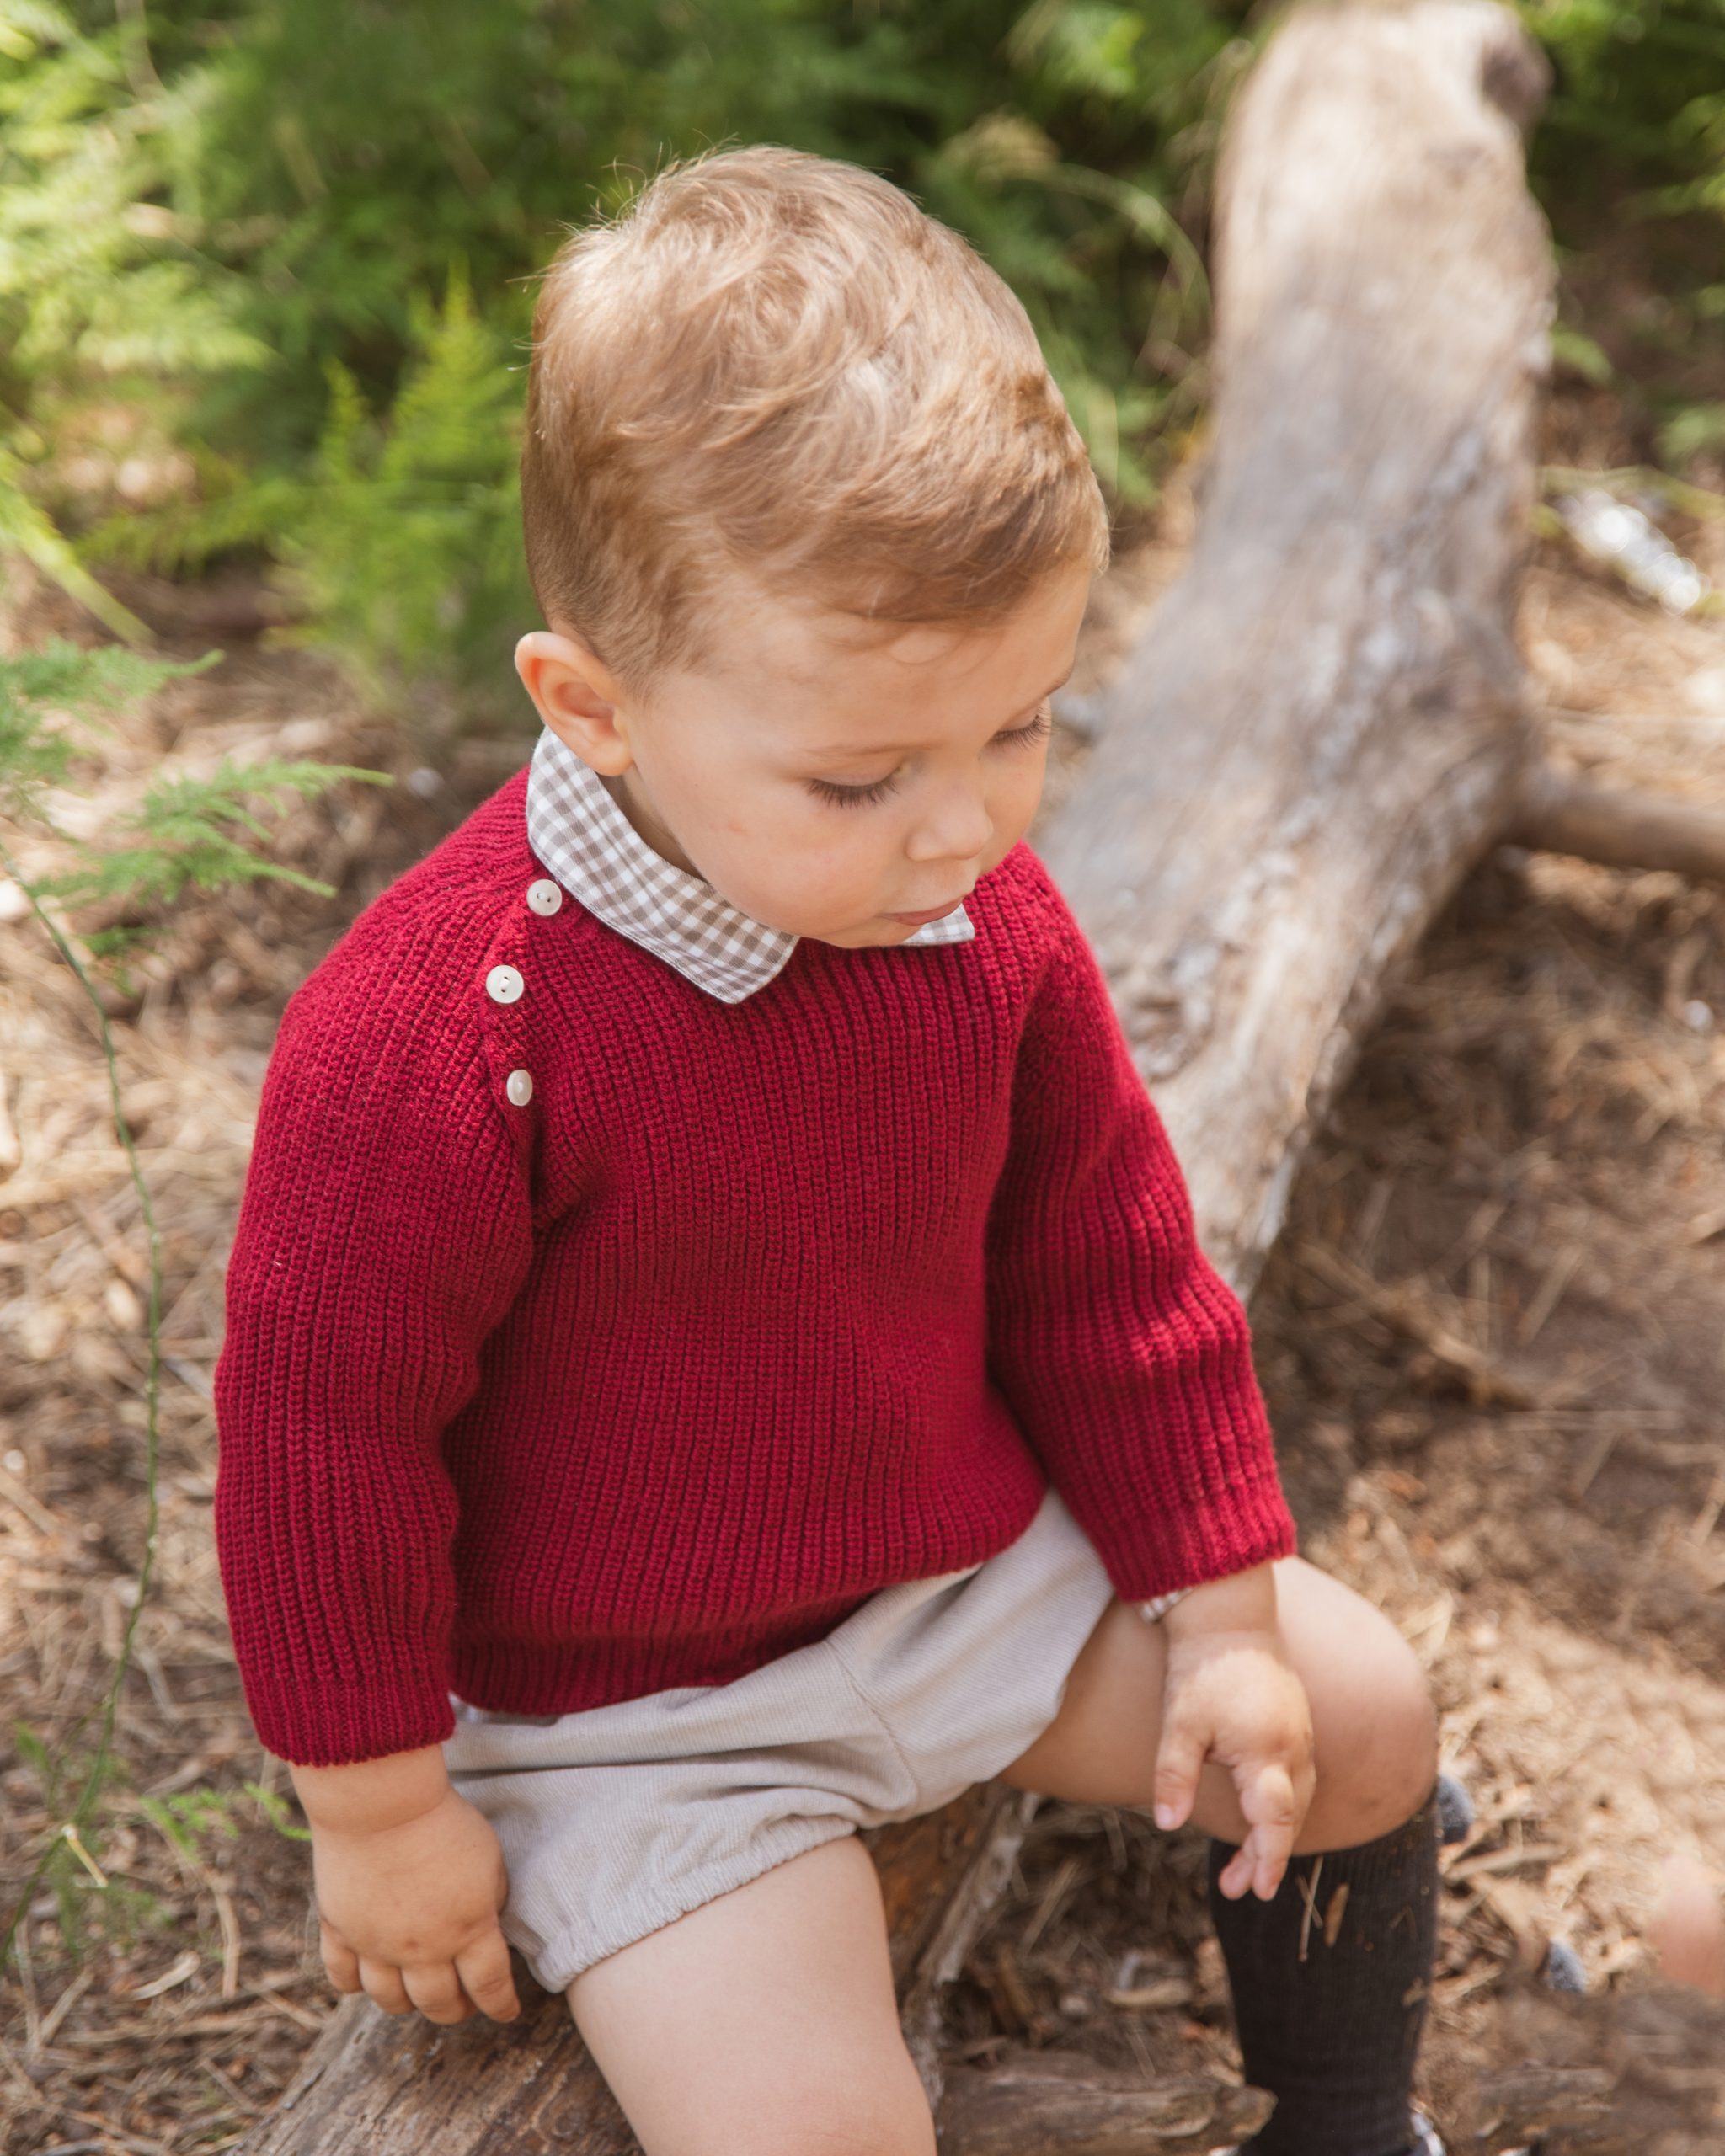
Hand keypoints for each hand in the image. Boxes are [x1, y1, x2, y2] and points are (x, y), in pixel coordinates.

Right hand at [292, 1748, 519, 2025]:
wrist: (382, 1804)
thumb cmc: (444, 1821)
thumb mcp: (489, 1857)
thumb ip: (491, 1898)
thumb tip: (487, 1923)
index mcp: (469, 1929)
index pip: (490, 1986)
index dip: (501, 2005)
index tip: (507, 2012)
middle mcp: (422, 1949)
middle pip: (439, 2003)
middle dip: (456, 2009)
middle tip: (463, 2004)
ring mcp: (376, 1945)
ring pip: (391, 2000)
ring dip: (409, 2003)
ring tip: (418, 1994)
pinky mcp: (340, 1931)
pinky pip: (343, 1977)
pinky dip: (356, 1984)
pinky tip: (367, 1978)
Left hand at [1150, 1565, 1315, 1901]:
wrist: (1228, 1618)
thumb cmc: (1201, 1671)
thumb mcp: (1180, 1725)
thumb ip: (1174, 1775)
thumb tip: (1167, 1824)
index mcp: (1266, 1752)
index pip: (1275, 1821)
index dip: (1267, 1859)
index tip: (1257, 1892)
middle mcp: (1294, 1749)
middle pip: (1290, 1819)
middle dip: (1265, 1856)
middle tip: (1236, 1888)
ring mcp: (1301, 1737)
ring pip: (1298, 1801)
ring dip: (1274, 1834)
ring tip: (1242, 1864)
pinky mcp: (1298, 1727)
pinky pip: (1299, 1779)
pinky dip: (1282, 1807)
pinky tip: (1258, 1817)